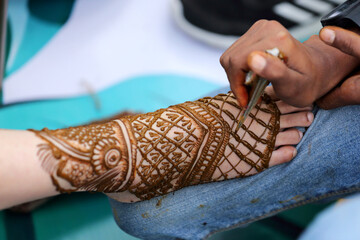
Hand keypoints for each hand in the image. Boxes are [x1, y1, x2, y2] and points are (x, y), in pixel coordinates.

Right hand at [220, 20, 357, 107]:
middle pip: (231, 58)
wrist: (317, 70)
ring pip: (230, 56)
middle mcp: (267, 28)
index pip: (238, 62)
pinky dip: (238, 70)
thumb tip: (253, 59)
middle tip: (248, 98)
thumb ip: (275, 72)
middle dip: (236, 82)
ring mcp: (261, 28)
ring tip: (250, 90)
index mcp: (277, 40)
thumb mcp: (294, 86)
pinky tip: (251, 79)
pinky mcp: (256, 31)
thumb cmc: (307, 83)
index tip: (246, 101)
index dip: (238, 84)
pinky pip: (234, 53)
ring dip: (236, 77)